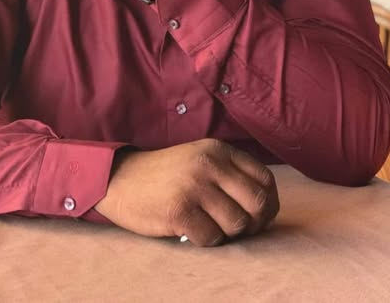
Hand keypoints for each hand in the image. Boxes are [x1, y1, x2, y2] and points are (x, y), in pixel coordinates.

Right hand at [95, 138, 278, 246]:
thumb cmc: (166, 175)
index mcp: (218, 150)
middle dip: (254, 223)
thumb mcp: (200, 158)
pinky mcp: (179, 210)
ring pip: (238, 224)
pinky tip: (192, 229)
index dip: (268, 203)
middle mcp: (209, 164)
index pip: (265, 179)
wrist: (121, 178)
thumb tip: (266, 206)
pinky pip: (212, 237)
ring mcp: (194, 186)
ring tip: (210, 225)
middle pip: (258, 203)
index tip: (258, 215)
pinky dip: (206, 240)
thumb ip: (230, 173)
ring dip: (227, 233)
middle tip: (237, 228)